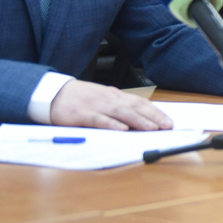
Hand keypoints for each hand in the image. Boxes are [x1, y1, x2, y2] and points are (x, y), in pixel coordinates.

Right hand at [47, 80, 171, 129]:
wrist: (54, 93)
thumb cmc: (81, 98)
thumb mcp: (104, 99)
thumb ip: (119, 107)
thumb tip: (140, 118)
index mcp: (116, 96)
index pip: (141, 103)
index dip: (156, 112)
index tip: (168, 121)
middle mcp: (110, 99)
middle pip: (135, 107)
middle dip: (153, 117)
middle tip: (167, 126)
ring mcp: (97, 106)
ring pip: (122, 113)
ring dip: (139, 121)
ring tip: (152, 129)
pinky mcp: (83, 114)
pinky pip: (100, 120)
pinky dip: (112, 124)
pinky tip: (122, 129)